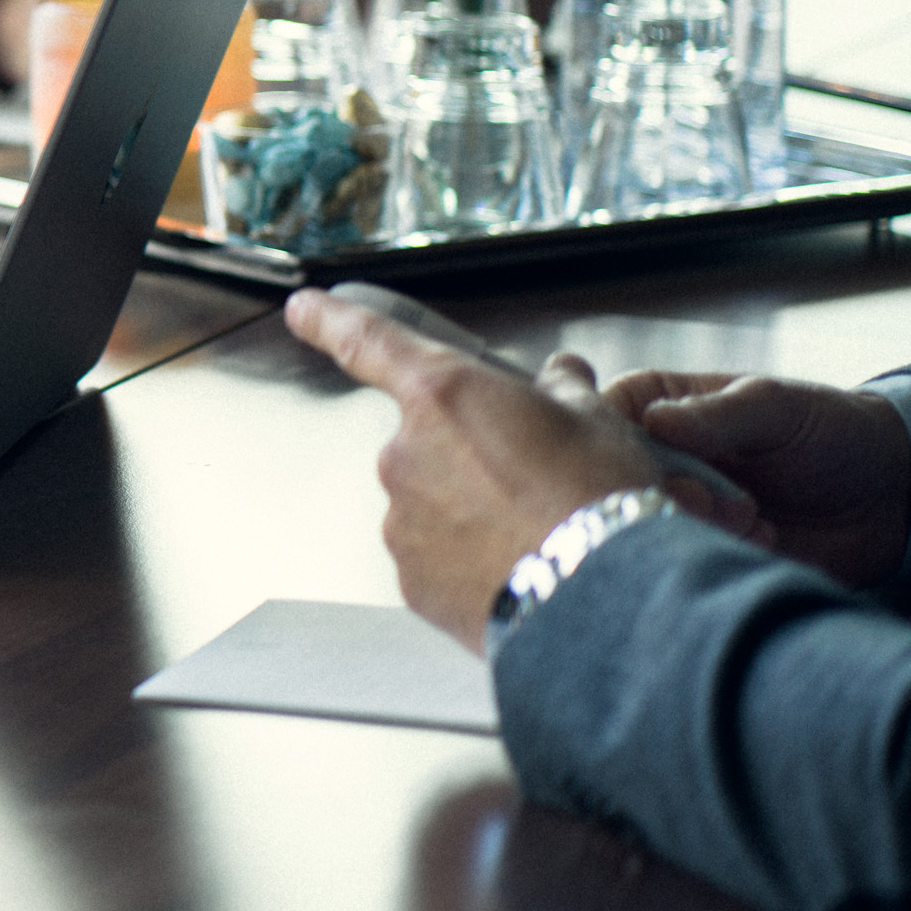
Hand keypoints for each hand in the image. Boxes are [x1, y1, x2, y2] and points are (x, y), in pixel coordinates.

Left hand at [287, 281, 692, 647]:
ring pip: (431, 503)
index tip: (305, 310)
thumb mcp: (597, 422)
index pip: (368, 341)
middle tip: (531, 481)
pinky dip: (468, 561)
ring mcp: (401, 521)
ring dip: (470, 511)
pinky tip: (517, 568)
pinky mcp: (412, 581)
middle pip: (426, 441)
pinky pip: (434, 557)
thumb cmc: (599, 503)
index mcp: (442, 395)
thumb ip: (563, 389)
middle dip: (469, 455)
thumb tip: (560, 377)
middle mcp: (405, 454)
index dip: (330, 319)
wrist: (606, 600)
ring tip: (534, 533)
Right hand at [599, 369, 910, 586]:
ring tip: (754, 519)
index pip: (599, 425)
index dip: (616, 450)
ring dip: (698, 530)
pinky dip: (722, 558)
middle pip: (614, 487)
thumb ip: (716, 414)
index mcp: (657, 410)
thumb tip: (655, 420)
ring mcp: (679, 512)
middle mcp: (657, 462)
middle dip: (665, 498)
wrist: (894, 496)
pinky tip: (767, 539)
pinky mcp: (704, 556)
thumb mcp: (775, 408)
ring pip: (645, 534)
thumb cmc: (832, 431)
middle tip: (717, 501)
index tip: (664, 467)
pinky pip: (685, 569)